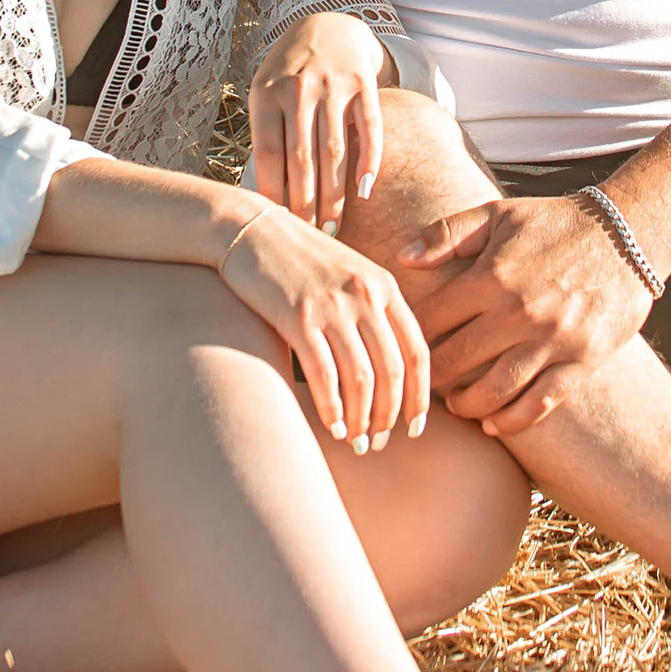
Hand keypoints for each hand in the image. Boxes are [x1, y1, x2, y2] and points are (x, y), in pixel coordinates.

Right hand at [218, 203, 429, 451]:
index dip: (421, 397)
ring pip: (362, 379)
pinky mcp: (297, 317)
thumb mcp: (349, 275)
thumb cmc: (299, 259)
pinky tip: (332, 427)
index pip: (418, 352)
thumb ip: (373, 311)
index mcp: (385, 286)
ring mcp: (332, 306)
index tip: (415, 427)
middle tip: (380, 443)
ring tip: (357, 442)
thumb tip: (388, 370)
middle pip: (394, 371)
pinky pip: (325, 375)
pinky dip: (332, 409)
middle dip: (390, 416)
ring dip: (363, 419)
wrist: (250, 229)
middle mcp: (365, 295)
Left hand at [247, 12, 390, 232]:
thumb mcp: (266, 94)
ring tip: (331, 227)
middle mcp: (299, 88)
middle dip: (305, 205)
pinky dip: (369, 162)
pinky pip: (370, 130)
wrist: (327, 28)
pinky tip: (365, 191)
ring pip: (333, 152)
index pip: (268, 155)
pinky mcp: (364, 84)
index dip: (273, 194)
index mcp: (266, 94)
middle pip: (301, 159)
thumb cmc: (289, 74)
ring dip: (333, 195)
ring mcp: (333, 85)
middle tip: (309, 238)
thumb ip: (267, 137)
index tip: (278, 225)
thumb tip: (268, 199)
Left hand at [396, 195, 655, 436]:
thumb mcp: (498, 214)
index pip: (432, 319)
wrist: (627, 235)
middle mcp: (518, 312)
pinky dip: (512, 420)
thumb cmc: (554, 223)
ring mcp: (551, 340)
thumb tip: (401, 260)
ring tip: (456, 406)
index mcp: (491, 276)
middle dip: (431, 377)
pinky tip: (493, 424)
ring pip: (495, 390)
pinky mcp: (582, 360)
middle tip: (421, 385)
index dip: (411, 335)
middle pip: (456, 361)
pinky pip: (540, 402)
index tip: (403, 347)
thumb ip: (446, 233)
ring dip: (467, 405)